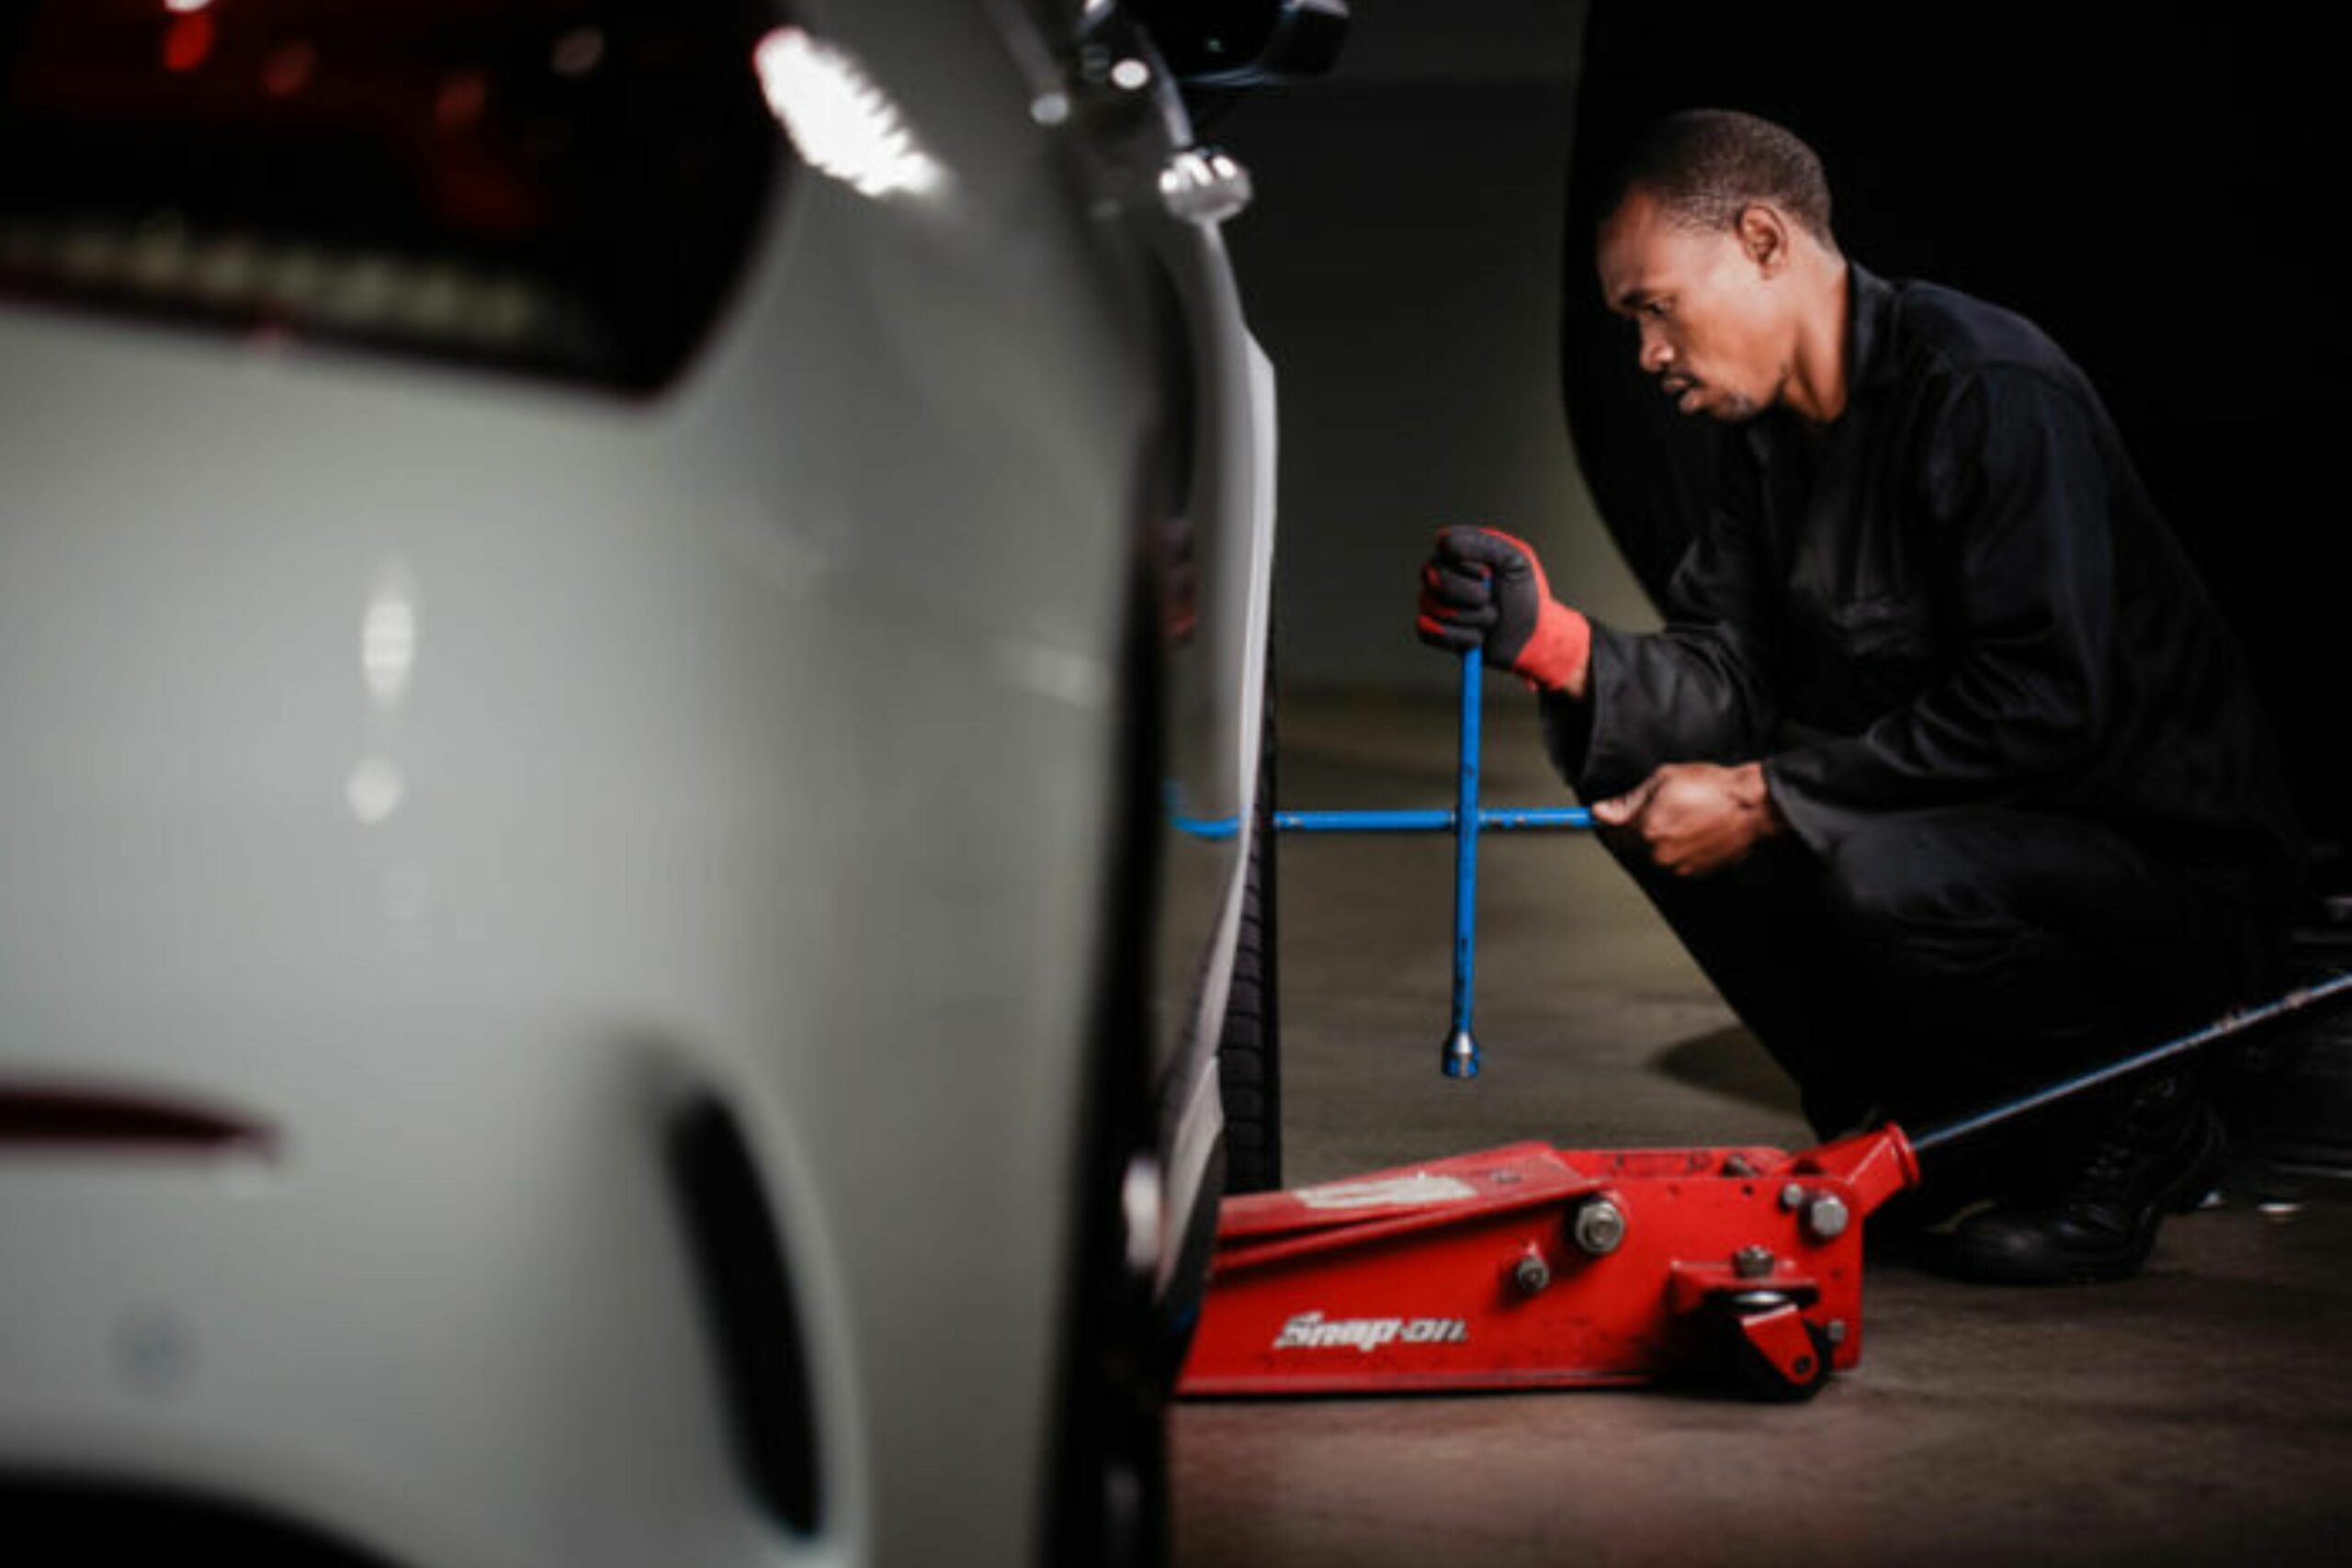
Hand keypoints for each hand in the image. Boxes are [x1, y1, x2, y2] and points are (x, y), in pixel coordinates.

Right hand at [1414, 526, 1592, 694]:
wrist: (1533, 638)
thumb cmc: (1526, 596)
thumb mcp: (1517, 560)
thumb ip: (1486, 544)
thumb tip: (1444, 544)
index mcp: (1461, 549)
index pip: (1446, 545)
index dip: (1469, 563)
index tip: (1490, 574)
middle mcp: (1442, 571)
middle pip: (1436, 578)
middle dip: (1473, 595)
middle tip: (1492, 600)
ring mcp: (1434, 601)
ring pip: (1434, 607)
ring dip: (1473, 619)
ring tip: (1490, 619)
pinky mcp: (1433, 630)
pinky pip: (1428, 631)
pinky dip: (1460, 638)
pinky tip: (1478, 638)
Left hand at [1592, 761, 1783, 876]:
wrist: (1750, 805)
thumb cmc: (1712, 788)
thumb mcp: (1663, 780)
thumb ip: (1628, 800)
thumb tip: (1601, 811)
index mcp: (1646, 829)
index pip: (1611, 830)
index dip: (1608, 819)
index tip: (1601, 816)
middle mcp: (1659, 853)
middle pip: (1630, 845)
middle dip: (1634, 829)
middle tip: (1656, 809)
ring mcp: (1678, 867)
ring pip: (1652, 855)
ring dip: (1657, 840)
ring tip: (1681, 818)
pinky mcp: (1695, 873)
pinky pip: (1674, 863)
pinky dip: (1676, 850)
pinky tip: (1692, 831)